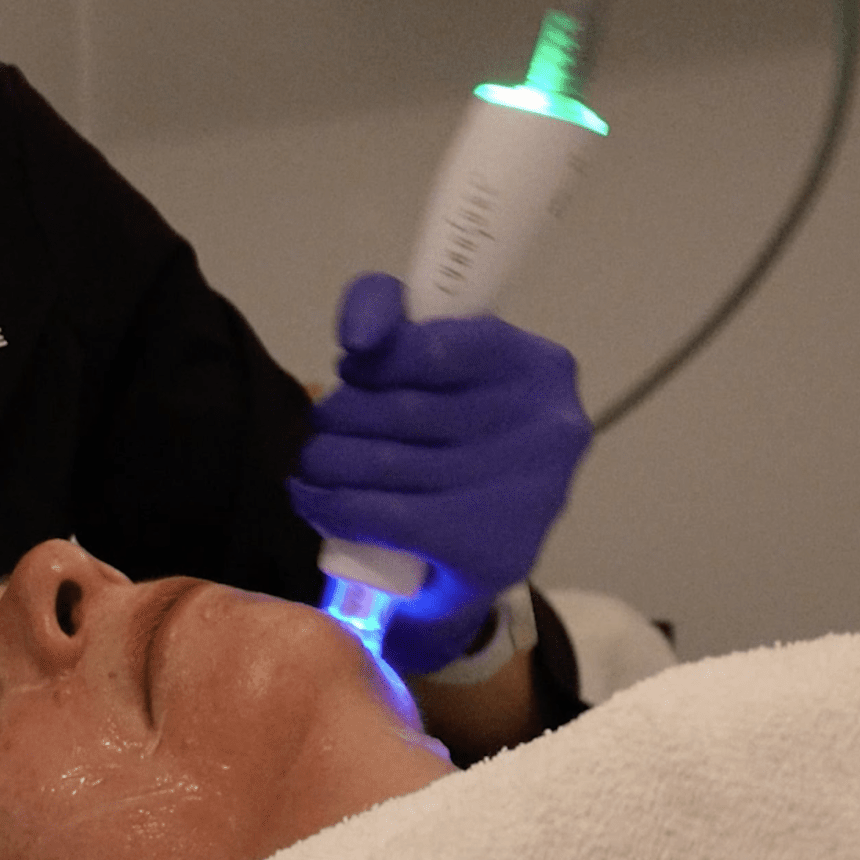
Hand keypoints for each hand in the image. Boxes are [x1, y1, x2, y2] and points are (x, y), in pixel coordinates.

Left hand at [288, 273, 588, 674]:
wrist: (482, 549)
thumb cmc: (456, 436)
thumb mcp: (434, 360)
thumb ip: (387, 309)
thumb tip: (358, 337)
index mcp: (538, 365)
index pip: (430, 344)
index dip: (371, 359)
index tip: (351, 370)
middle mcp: (547, 426)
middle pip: (402, 408)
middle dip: (340, 414)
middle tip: (324, 427)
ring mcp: (526, 495)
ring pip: (385, 462)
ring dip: (326, 460)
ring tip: (315, 462)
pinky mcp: (492, 550)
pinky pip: (384, 515)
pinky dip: (329, 504)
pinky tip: (312, 497)